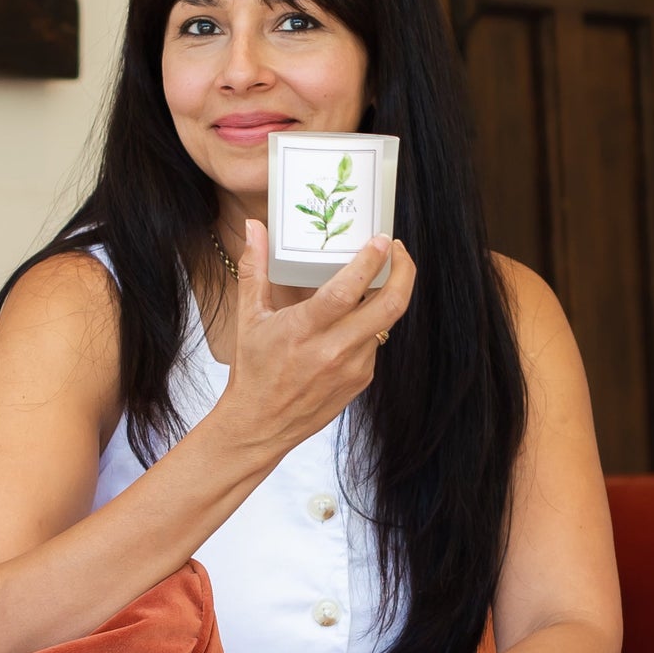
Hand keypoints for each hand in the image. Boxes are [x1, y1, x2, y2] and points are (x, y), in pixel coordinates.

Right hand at [212, 221, 414, 463]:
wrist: (262, 425)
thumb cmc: (254, 370)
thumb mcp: (249, 317)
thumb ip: (254, 268)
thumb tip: (253, 227)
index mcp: (305, 330)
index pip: (347, 291)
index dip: (371, 262)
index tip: (382, 239)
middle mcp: (334, 350)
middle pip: (389, 306)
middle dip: (404, 272)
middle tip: (399, 250)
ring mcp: (353, 368)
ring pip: (385, 323)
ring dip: (385, 296)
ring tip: (377, 277)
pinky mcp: (362, 381)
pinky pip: (375, 343)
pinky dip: (370, 325)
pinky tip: (356, 316)